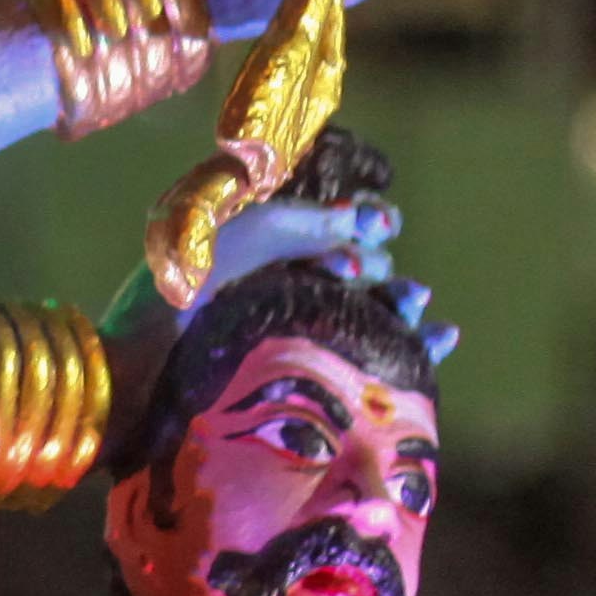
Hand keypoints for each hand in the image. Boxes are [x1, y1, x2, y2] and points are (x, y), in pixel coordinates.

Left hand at [196, 184, 454, 354]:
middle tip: (365, 270)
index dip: (365, 219)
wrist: (153, 366)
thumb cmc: (185, 289)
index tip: (379, 223)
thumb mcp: (242, 233)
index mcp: (270, 247)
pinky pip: (380, 358)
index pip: (336, 224)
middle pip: (360, 267)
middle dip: (376, 263)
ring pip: (374, 311)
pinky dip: (420, 347)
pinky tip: (443, 335)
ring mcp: (306, 332)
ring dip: (402, 300)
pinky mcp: (320, 377)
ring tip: (411, 300)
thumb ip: (302, 220)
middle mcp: (290, 287)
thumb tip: (360, 218)